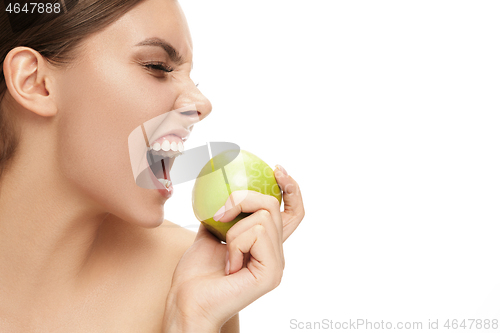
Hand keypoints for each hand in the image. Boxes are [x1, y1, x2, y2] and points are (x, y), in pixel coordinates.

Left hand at [162, 165, 304, 331]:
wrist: (187, 301)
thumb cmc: (195, 275)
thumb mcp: (209, 234)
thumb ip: (221, 214)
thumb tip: (219, 188)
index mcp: (265, 246)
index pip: (291, 213)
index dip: (291, 189)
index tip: (277, 169)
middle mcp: (276, 253)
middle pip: (275, 206)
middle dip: (244, 199)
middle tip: (222, 212)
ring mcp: (277, 263)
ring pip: (265, 216)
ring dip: (234, 229)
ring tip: (224, 253)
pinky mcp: (272, 271)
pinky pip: (257, 232)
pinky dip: (235, 242)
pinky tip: (229, 264)